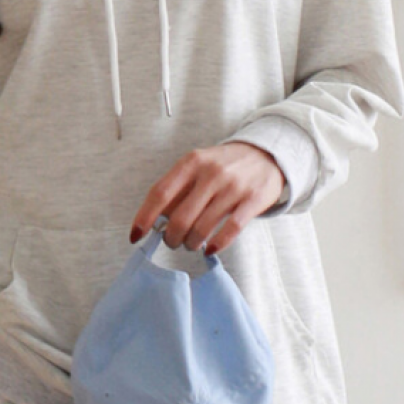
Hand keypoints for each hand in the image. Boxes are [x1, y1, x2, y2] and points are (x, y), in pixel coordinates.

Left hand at [129, 142, 285, 254]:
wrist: (267, 154)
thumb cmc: (224, 166)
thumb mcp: (198, 166)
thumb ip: (178, 189)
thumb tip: (154, 220)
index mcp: (191, 162)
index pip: (159, 193)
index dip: (144, 218)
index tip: (136, 236)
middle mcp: (211, 172)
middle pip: (180, 217)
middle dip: (172, 237)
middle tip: (174, 242)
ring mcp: (233, 186)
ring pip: (202, 227)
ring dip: (192, 244)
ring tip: (192, 245)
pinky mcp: (253, 200)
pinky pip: (231, 229)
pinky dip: (217, 244)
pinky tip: (210, 250)